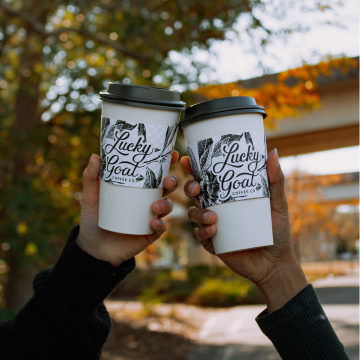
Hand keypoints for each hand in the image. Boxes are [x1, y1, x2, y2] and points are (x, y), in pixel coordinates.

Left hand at [76, 152, 178, 266]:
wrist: (93, 247)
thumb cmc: (94, 218)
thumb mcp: (91, 196)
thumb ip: (91, 177)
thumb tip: (95, 156)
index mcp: (138, 188)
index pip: (155, 173)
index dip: (166, 163)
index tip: (171, 154)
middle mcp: (147, 200)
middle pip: (167, 188)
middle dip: (172, 182)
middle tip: (167, 180)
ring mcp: (150, 217)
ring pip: (167, 207)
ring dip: (166, 204)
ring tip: (155, 206)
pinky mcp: (149, 233)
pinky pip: (160, 228)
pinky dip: (160, 225)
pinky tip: (153, 222)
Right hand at [180, 149, 307, 311]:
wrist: (276, 263)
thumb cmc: (277, 231)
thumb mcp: (278, 203)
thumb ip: (275, 180)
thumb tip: (272, 152)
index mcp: (228, 196)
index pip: (209, 179)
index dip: (195, 168)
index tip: (188, 160)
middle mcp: (218, 208)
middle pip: (195, 193)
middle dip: (190, 188)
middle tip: (197, 188)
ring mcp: (213, 225)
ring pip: (193, 213)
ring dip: (198, 213)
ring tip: (213, 217)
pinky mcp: (212, 243)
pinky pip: (199, 235)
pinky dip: (203, 232)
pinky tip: (213, 230)